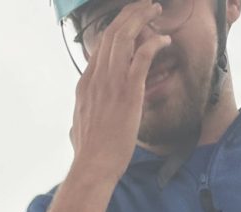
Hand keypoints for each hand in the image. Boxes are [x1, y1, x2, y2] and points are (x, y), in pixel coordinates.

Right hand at [69, 2, 172, 184]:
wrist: (93, 167)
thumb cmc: (89, 155)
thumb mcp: (78, 129)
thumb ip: (82, 117)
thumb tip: (76, 124)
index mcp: (85, 85)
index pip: (99, 47)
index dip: (116, 29)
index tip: (129, 23)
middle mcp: (96, 78)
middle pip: (112, 33)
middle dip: (129, 13)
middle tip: (144, 5)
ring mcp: (111, 83)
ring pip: (125, 36)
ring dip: (142, 17)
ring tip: (154, 9)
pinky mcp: (128, 91)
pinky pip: (143, 55)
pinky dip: (155, 43)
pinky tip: (164, 41)